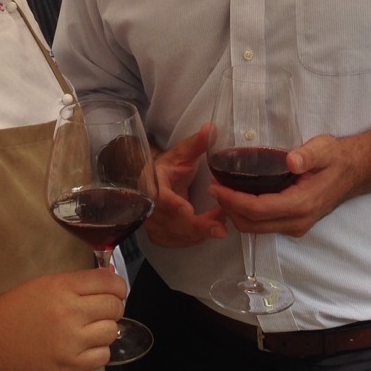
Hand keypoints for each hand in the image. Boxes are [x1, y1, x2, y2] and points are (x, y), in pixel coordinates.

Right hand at [0, 267, 126, 370]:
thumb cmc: (12, 309)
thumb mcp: (42, 284)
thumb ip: (75, 284)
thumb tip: (108, 282)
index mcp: (62, 288)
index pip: (108, 282)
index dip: (117, 285)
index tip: (114, 289)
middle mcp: (70, 313)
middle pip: (114, 307)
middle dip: (114, 305)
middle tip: (103, 308)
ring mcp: (71, 342)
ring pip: (112, 332)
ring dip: (106, 328)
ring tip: (91, 328)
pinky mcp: (69, 366)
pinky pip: (103, 356)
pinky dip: (99, 350)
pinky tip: (86, 345)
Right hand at [145, 125, 226, 247]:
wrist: (154, 184)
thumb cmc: (169, 167)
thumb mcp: (182, 154)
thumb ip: (196, 144)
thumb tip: (210, 128)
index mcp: (150, 183)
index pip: (158, 196)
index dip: (172, 204)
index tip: (187, 209)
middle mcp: (147, 207)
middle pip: (172, 222)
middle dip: (198, 226)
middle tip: (220, 228)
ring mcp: (152, 225)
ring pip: (178, 235)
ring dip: (202, 232)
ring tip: (223, 224)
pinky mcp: (160, 236)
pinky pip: (180, 242)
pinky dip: (197, 238)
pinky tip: (210, 230)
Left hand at [209, 133, 365, 237]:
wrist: (355, 172)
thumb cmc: (336, 158)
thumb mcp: (323, 149)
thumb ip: (308, 155)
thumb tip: (291, 161)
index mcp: (301, 204)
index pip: (257, 209)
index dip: (232, 200)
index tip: (215, 186)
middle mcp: (297, 221)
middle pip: (251, 224)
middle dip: (228, 208)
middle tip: (214, 187)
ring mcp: (296, 226)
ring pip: (256, 228)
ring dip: (235, 214)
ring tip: (222, 191)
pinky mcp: (295, 224)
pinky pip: (264, 225)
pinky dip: (247, 215)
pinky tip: (239, 196)